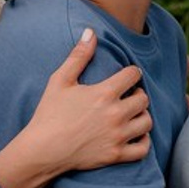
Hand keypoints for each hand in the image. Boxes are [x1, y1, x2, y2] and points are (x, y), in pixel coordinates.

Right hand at [27, 29, 152, 174]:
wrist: (41, 150)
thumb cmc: (49, 114)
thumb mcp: (60, 81)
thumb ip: (78, 56)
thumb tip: (90, 32)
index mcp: (104, 93)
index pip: (133, 75)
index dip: (131, 73)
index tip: (127, 76)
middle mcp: (115, 114)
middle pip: (143, 98)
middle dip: (137, 94)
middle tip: (127, 96)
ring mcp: (117, 136)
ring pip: (147, 122)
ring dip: (141, 116)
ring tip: (131, 114)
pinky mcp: (115, 155)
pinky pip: (143, 148)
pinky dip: (143, 141)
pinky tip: (134, 135)